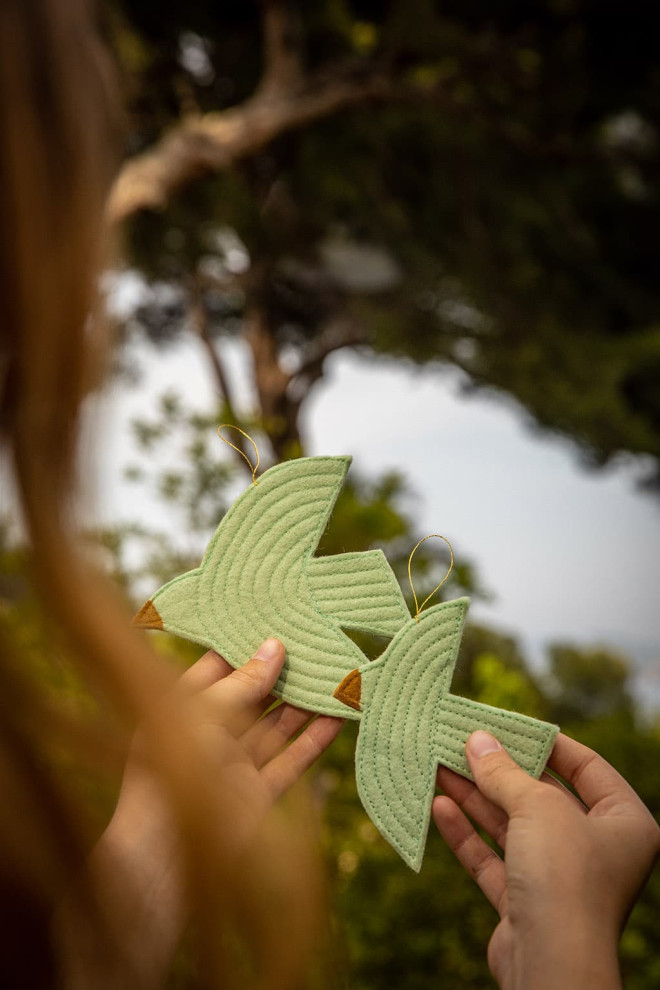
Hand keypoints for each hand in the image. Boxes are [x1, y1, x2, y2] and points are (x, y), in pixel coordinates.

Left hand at [68, 640, 343, 985]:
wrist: (165, 856)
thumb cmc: (172, 772)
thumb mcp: (204, 713)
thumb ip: (243, 683)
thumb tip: (275, 646)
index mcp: (180, 709)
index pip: (217, 667)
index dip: (246, 644)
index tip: (278, 618)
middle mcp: (208, 734)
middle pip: (253, 696)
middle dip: (283, 672)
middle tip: (317, 642)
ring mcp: (234, 766)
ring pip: (277, 726)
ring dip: (306, 703)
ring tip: (338, 673)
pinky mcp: (258, 794)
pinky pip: (291, 759)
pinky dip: (315, 739)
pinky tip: (340, 716)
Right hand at [433, 731, 659, 989]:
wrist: (551, 966)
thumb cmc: (563, 876)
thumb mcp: (536, 806)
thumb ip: (504, 772)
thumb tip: (478, 740)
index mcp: (624, 824)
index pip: (588, 769)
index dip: (549, 744)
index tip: (511, 724)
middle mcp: (597, 851)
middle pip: (543, 797)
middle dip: (500, 770)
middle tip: (463, 741)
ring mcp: (560, 879)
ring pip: (512, 827)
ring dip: (475, 797)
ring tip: (439, 764)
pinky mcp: (526, 904)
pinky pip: (494, 859)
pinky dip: (468, 833)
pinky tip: (440, 805)